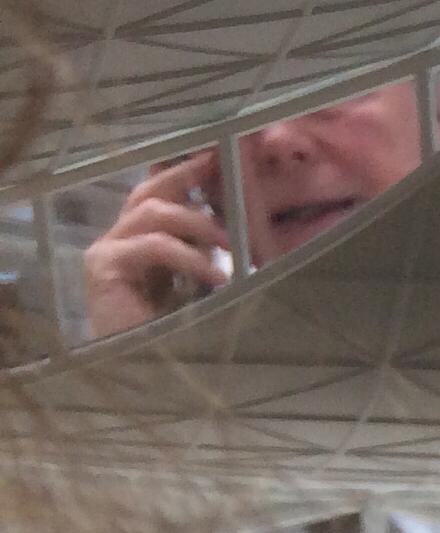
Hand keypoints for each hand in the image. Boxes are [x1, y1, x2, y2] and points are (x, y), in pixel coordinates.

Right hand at [83, 150, 233, 336]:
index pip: (160, 195)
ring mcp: (108, 252)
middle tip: (223, 174)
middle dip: (188, 179)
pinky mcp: (105, 268)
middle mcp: (120, 240)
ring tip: (233, 247)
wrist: (141, 374)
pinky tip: (217, 277)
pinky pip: (152, 246)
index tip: (218, 157)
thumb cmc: (175, 338)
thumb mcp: (198, 292)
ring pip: (153, 213)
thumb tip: (241, 236)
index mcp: (141, 242)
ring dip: (199, 225)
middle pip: (150, 193)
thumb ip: (207, 262)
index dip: (186, 174)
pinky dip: (189, 257)